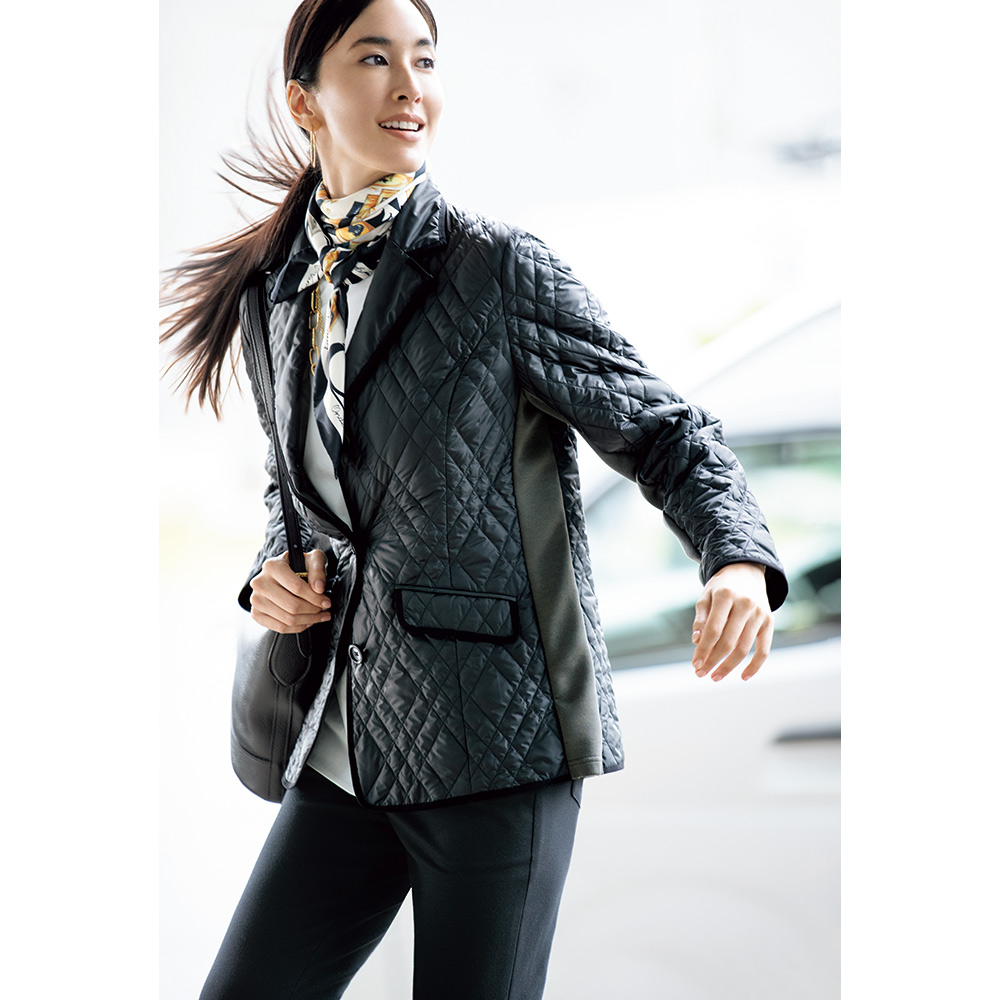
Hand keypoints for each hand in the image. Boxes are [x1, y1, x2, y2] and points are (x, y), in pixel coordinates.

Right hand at [249, 549, 330, 632]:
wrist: (281, 572)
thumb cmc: (298, 565)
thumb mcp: (312, 559)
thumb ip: (318, 570)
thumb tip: (319, 588)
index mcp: (272, 566)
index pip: (297, 588)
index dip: (315, 598)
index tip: (326, 602)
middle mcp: (260, 583)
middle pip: (292, 606)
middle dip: (313, 611)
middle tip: (324, 610)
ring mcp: (256, 599)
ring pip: (287, 619)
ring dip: (308, 621)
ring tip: (319, 616)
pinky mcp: (256, 613)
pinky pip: (280, 627)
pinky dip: (297, 627)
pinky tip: (307, 621)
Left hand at [691, 562, 772, 681]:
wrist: (746, 571)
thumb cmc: (721, 588)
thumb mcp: (706, 596)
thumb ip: (701, 618)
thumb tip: (697, 641)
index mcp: (725, 596)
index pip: (713, 629)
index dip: (703, 649)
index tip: (695, 664)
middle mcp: (745, 604)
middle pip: (728, 642)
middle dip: (713, 661)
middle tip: (701, 673)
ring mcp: (759, 613)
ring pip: (744, 648)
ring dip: (729, 666)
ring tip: (715, 676)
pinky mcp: (769, 621)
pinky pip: (764, 649)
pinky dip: (755, 665)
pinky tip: (743, 676)